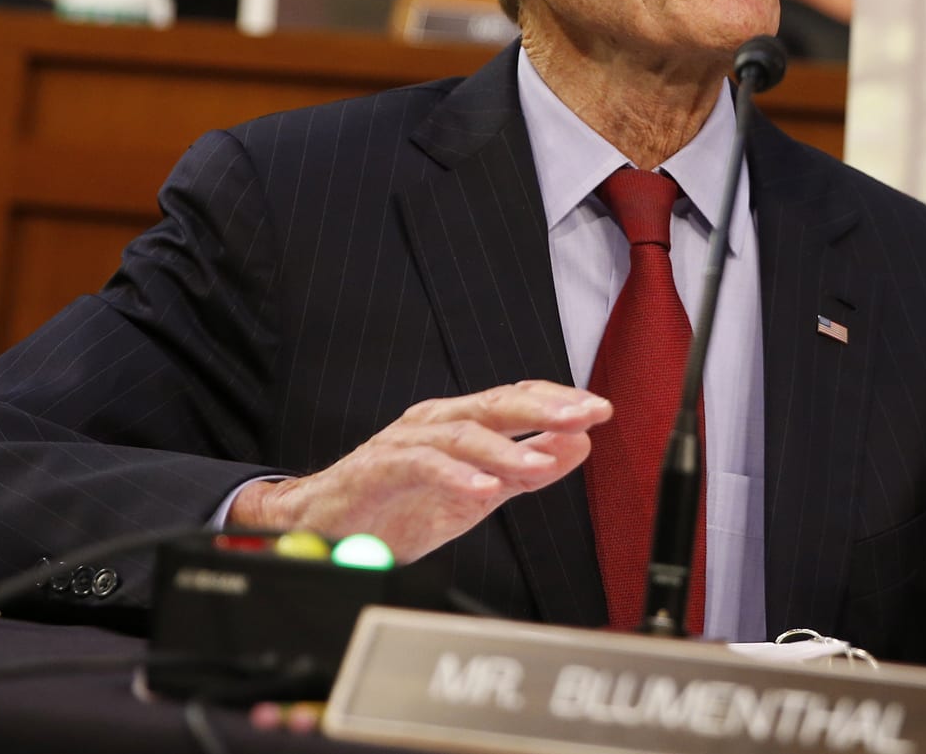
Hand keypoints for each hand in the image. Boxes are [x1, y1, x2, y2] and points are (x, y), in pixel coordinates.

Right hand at [230, 380, 609, 561]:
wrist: (326, 526)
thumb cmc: (398, 505)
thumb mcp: (478, 490)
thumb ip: (525, 468)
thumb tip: (578, 445)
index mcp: (460, 422)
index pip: (517, 399)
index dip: (558, 401)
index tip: (600, 409)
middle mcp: (435, 422)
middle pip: (496, 404)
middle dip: (544, 409)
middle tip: (585, 415)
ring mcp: (405, 442)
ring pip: (462, 433)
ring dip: (505, 449)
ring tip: (541, 468)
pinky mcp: (378, 468)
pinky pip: (419, 465)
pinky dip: (453, 476)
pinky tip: (482, 489)